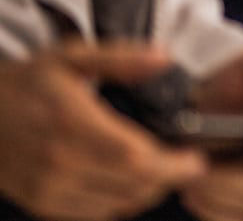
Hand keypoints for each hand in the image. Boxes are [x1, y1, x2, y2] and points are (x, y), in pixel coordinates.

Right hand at [0, 43, 206, 220]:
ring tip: (161, 171)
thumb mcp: (72, 56)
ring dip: (146, 192)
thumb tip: (164, 58)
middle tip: (185, 164)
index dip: (172, 165)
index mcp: (71, 123)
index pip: (134, 158)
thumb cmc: (28, 82)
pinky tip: (127, 183)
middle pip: (132, 186)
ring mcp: (48, 188)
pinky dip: (119, 203)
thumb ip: (121, 58)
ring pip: (117, 205)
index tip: (195, 158)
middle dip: (167, 178)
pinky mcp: (41, 203)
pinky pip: (94, 214)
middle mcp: (59, 162)